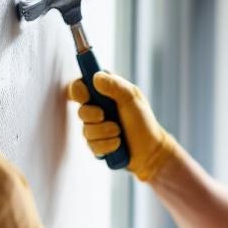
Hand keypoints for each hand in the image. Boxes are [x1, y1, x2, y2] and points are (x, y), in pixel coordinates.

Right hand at [67, 72, 181, 181]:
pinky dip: (106, 145)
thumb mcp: (132, 98)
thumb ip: (115, 85)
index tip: (85, 96)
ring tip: (119, 132)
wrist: (150, 149)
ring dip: (104, 132)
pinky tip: (118, 144)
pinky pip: (92, 146)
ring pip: (86, 131)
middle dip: (92, 115)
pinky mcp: (96, 145)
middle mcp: (97, 109)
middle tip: (104, 116)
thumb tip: (95, 77)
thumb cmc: (143, 120)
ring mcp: (95, 128)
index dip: (78, 90)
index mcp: (103, 93)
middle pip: (81, 110)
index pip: (80, 86)